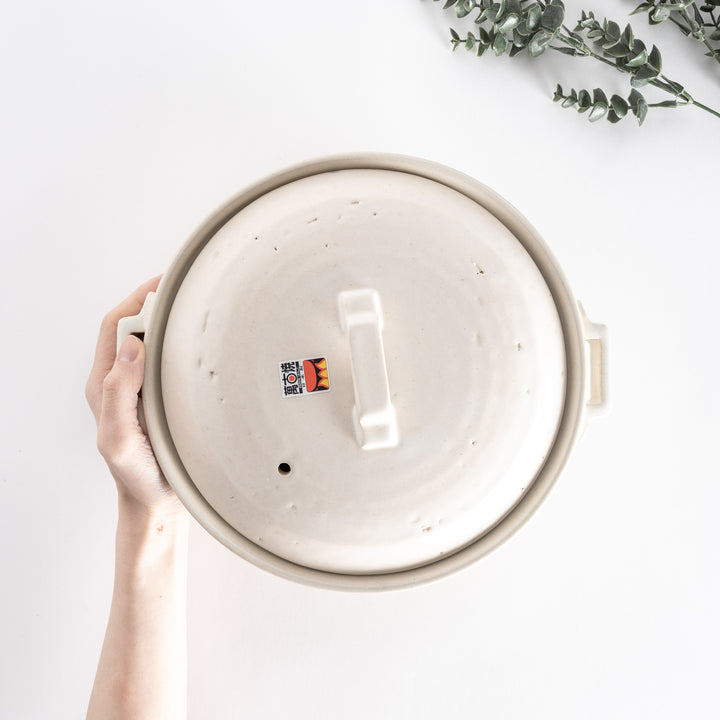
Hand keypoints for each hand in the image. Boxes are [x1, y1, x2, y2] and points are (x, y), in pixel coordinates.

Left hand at [86, 277, 186, 520]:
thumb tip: (131, 348)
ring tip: (196, 310)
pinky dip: (184, 346)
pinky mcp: (163, 399)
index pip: (115, 327)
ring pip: (153, 344)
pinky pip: (170, 363)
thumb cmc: (137, 475)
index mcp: (106, 385)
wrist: (158, 503)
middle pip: (134, 328)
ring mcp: (144, 390)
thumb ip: (117, 394)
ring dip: (171, 323)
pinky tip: (204, 346)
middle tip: (186, 290)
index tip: (164, 284)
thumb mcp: (118, 439)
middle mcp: (123, 382)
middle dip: (155, 303)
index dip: (136, 301)